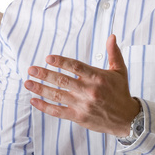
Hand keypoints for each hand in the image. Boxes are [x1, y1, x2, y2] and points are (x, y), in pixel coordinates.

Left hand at [24, 34, 140, 135]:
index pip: (76, 67)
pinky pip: (58, 112)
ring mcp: (83, 105)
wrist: (127, 119)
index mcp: (98, 78)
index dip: (61, 62)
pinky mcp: (79, 117)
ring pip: (57, 96)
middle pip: (62, 81)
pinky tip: (34, 100)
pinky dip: (45, 107)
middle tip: (31, 69)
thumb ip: (114, 53)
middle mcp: (89, 91)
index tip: (48, 58)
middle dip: (45, 75)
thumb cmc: (121, 93)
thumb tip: (111, 36)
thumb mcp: (120, 71)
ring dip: (40, 89)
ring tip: (28, 83)